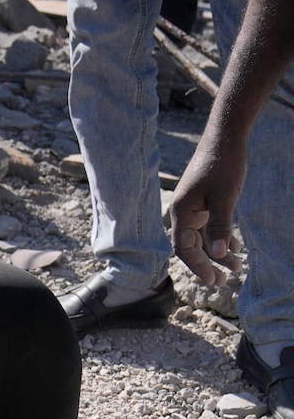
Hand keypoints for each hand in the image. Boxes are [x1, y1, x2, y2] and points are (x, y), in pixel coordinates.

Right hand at [169, 142, 246, 286]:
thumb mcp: (225, 199)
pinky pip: (209, 227)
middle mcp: (183, 213)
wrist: (224, 138)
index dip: (198, 266)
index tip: (214, 280)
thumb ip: (220, 227)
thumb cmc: (223, 165)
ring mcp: (193, 207)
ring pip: (203, 238)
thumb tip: (218, 254)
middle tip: (225, 281)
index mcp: (181, 213)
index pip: (184, 248)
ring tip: (237, 267)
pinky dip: (221, 238)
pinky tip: (236, 248)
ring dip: (218, 253)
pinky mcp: (204, 202)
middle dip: (208, 264)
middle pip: (192, 246)